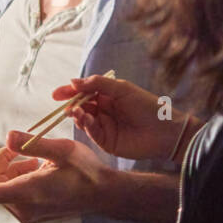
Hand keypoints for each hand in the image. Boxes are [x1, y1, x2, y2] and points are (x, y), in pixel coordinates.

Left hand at [0, 132, 108, 222]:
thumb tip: (9, 136)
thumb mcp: (61, 149)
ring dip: (13, 170)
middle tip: (24, 148)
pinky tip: (41, 169)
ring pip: (4, 188)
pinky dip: (20, 179)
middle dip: (3, 162)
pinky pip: (15, 195)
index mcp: (26, 193)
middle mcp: (23, 209)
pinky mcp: (34, 217)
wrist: (106, 195)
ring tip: (38, 159)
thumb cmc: (86, 171)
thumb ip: (33, 143)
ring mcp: (29, 215)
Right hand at [53, 73, 194, 161]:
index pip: (84, 93)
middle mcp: (104, 111)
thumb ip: (97, 84)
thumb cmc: (148, 106)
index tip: (56, 94)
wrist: (165, 131)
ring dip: (77, 115)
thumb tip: (73, 81)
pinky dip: (85, 125)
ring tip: (76, 110)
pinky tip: (85, 119)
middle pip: (80, 106)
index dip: (70, 92)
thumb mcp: (122, 89)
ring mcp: (104, 127)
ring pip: (83, 120)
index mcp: (108, 97)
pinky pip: (91, 132)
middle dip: (71, 104)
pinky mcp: (106, 141)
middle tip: (65, 104)